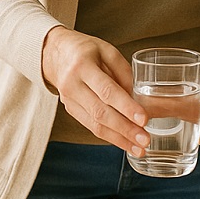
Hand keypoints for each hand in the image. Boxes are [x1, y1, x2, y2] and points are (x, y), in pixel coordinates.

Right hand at [41, 25, 149, 154]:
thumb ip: (124, 72)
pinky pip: (90, 126)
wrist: (53, 54)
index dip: (126, 106)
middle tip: (145, 140)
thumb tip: (140, 97)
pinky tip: (125, 143)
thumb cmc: (85, 50)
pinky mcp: (70, 110)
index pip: (107, 90)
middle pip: (101, 112)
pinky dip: (109, 136)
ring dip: (119, 139)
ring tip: (139, 148)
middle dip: (125, 129)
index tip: (143, 119)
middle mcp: (73, 85)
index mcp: (83, 65)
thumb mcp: (107, 50)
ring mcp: (69, 100)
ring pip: (95, 124)